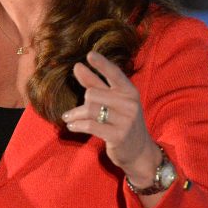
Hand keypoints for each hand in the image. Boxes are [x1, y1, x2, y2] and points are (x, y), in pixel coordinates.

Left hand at [61, 51, 161, 185]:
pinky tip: (72, 126)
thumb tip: (78, 66)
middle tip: (77, 111)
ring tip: (69, 118)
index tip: (89, 55)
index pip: (115, 74)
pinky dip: (77, 125)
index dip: (102, 64)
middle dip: (82, 102)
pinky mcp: (118, 136)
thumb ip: (95, 84)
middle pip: (93, 93)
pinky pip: (90, 125)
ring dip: (75, 115)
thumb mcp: (113, 102)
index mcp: (130, 92)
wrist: (138, 152)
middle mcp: (130, 104)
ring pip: (90, 109)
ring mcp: (125, 120)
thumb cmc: (122, 122)